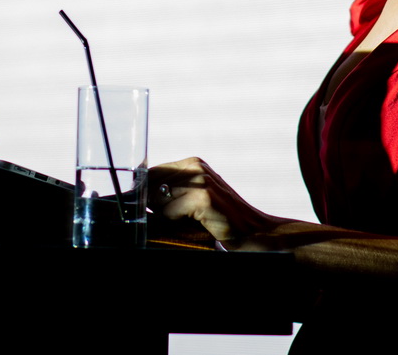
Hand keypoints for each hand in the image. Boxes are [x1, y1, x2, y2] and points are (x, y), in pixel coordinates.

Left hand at [147, 157, 277, 248]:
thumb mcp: (196, 200)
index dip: (144, 192)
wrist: (258, 233)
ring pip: (157, 198)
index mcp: (193, 163)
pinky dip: (173, 223)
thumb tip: (139, 199)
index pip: (151, 173)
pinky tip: (194, 225)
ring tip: (186, 222)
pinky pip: (168, 212)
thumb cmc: (223, 222)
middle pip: (151, 183)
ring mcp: (201, 181)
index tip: (143, 206)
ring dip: (163, 215)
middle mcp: (196, 167)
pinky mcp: (204, 199)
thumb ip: (171, 194)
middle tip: (169, 217)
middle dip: (151, 204)